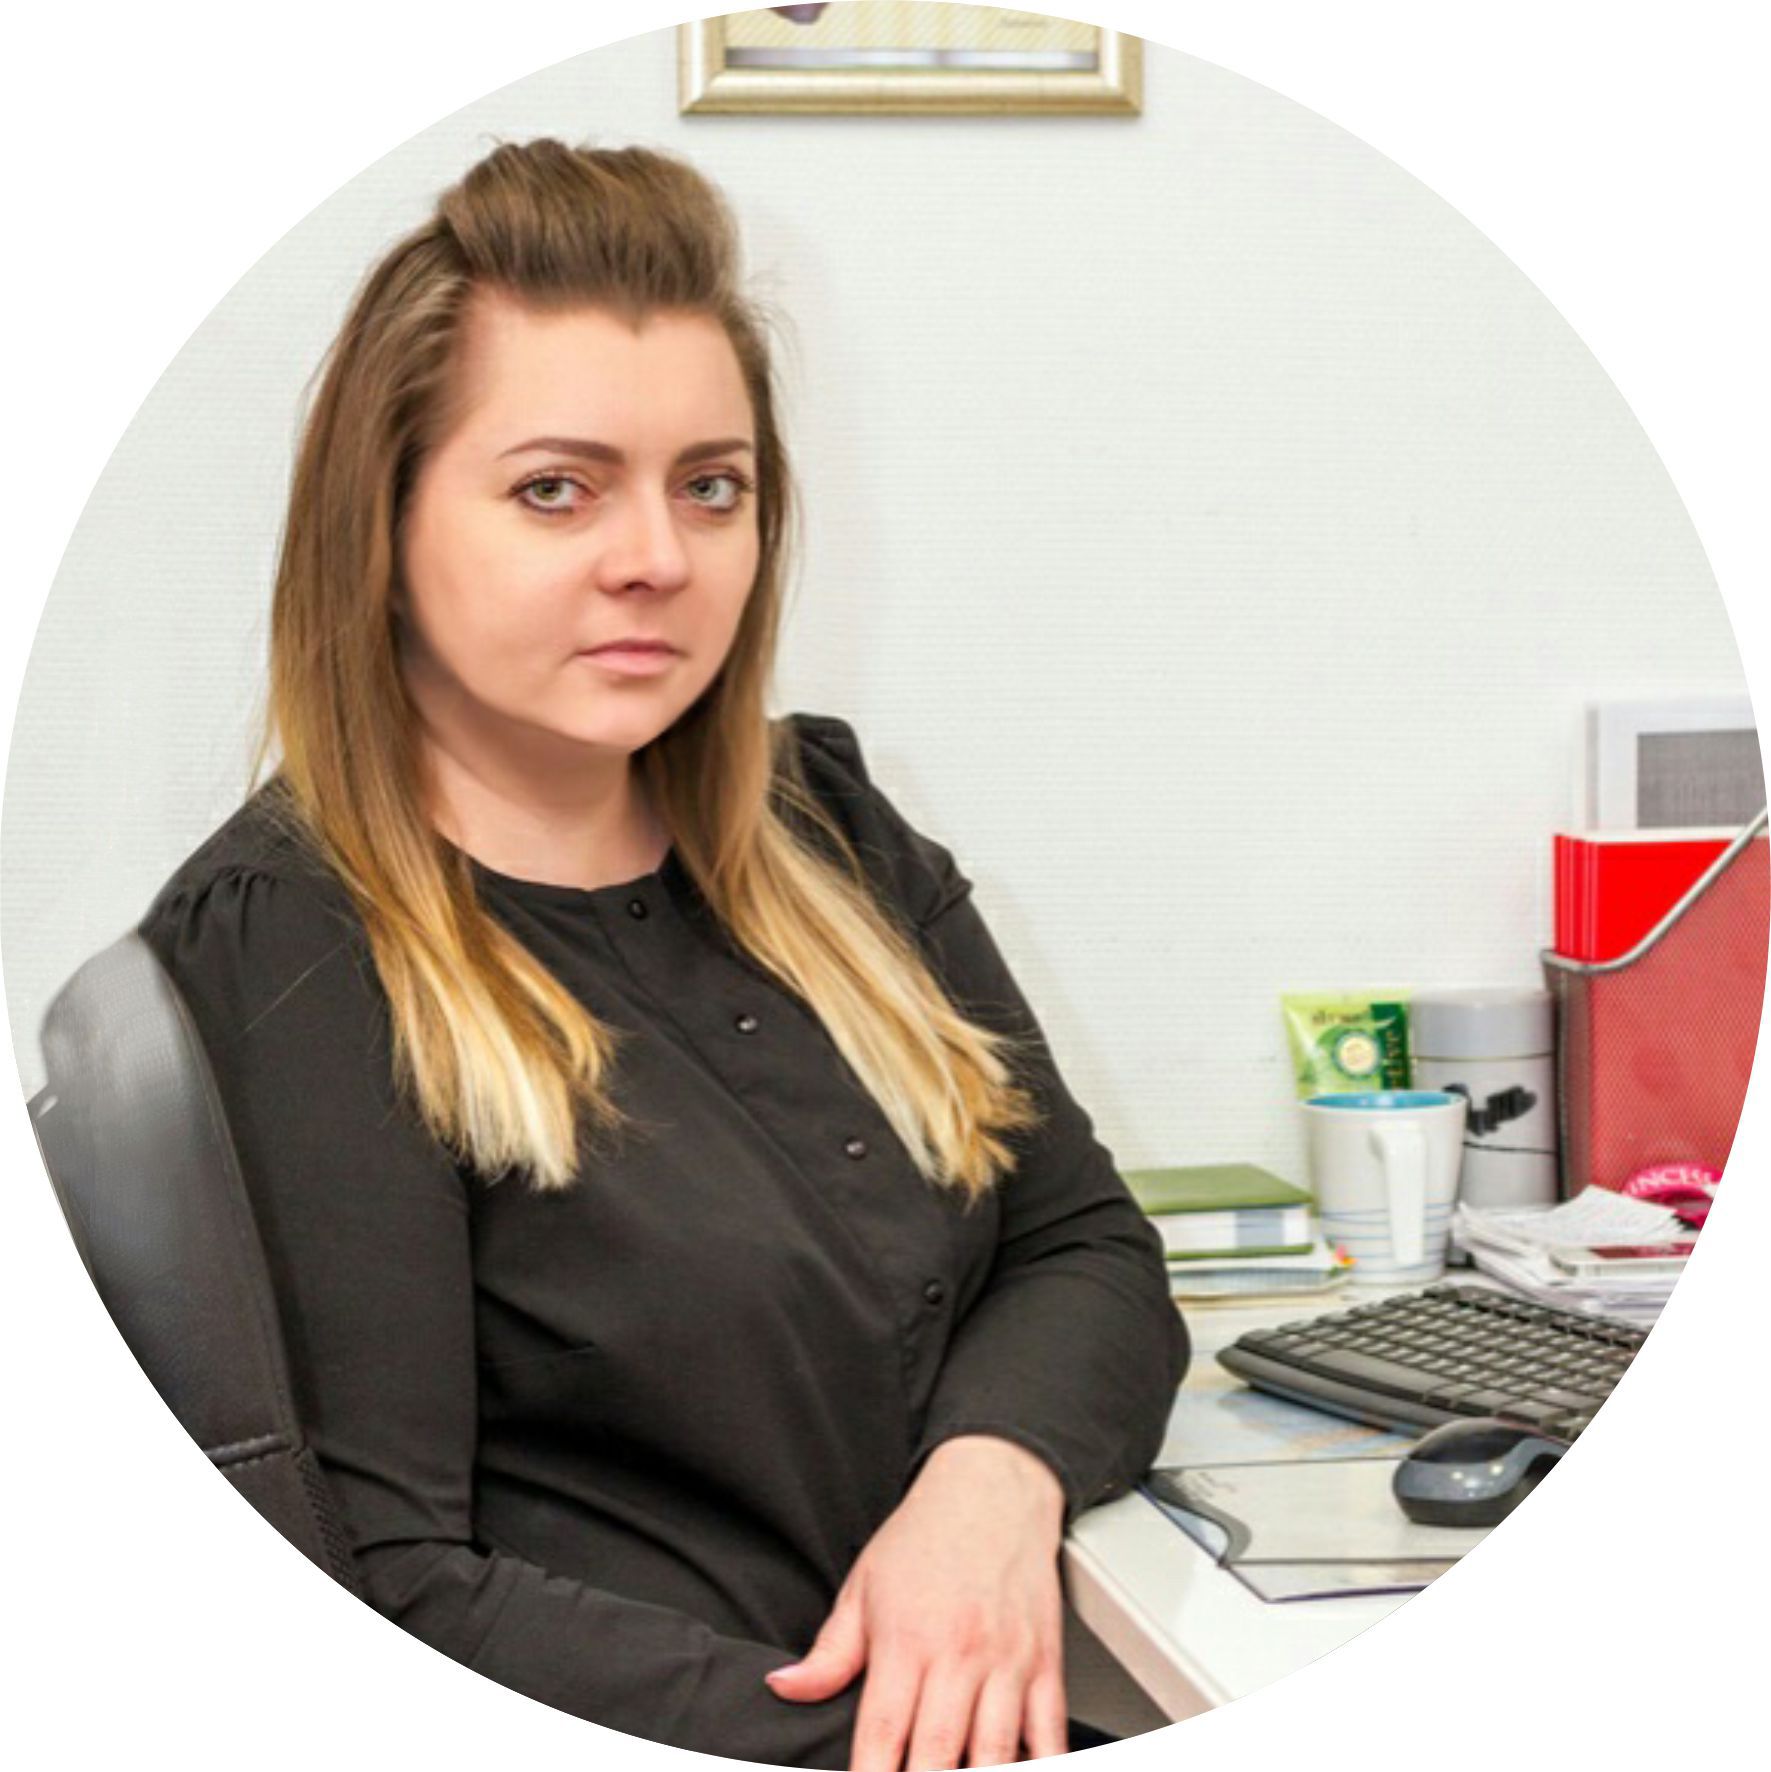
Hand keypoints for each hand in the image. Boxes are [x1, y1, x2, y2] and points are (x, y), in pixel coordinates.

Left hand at [765, 1435, 1067, 1769]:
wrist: (992, 1489)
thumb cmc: (927, 1536)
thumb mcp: (863, 1586)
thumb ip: (828, 1651)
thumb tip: (785, 1687)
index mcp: (905, 1639)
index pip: (880, 1732)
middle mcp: (958, 1654)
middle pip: (936, 1752)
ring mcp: (1006, 1661)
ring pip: (995, 1750)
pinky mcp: (1044, 1662)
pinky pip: (1049, 1730)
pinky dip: (1044, 1760)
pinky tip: (1026, 1771)